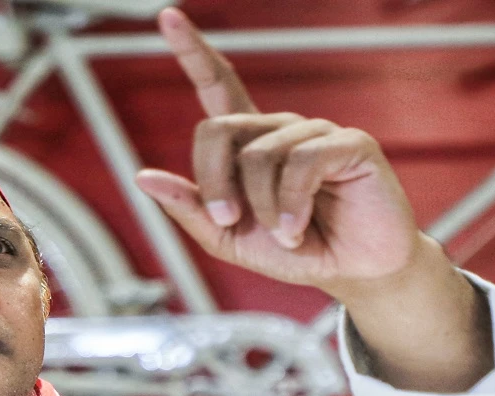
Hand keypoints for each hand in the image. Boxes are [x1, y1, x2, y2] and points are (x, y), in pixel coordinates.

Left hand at [136, 7, 426, 299]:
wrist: (351, 271)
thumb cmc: (293, 251)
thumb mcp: (228, 238)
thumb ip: (189, 209)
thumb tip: (144, 177)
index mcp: (248, 144)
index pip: (217, 88)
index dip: (193, 52)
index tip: (169, 17)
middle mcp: (279, 129)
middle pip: (217, 131)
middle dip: (214, 184)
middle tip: (230, 220)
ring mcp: (314, 131)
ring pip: (257, 156)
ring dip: (263, 208)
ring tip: (284, 233)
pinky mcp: (348, 143)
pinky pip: (300, 163)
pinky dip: (291, 206)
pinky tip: (298, 228)